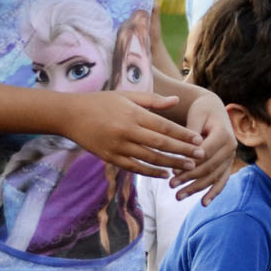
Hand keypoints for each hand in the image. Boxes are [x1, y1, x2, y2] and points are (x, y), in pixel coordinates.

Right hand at [66, 89, 196, 177]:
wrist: (69, 115)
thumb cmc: (101, 102)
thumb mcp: (126, 95)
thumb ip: (153, 100)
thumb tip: (176, 100)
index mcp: (133, 114)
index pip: (164, 126)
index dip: (183, 134)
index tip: (199, 140)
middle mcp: (127, 131)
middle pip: (161, 144)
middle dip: (183, 151)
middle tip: (201, 156)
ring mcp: (118, 146)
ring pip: (150, 158)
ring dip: (171, 164)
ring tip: (188, 167)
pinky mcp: (110, 158)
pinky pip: (135, 168)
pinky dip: (151, 172)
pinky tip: (165, 174)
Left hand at [171, 93, 236, 202]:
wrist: (214, 109)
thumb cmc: (201, 111)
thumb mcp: (196, 116)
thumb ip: (191, 133)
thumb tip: (186, 149)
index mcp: (224, 133)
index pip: (206, 152)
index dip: (190, 163)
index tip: (173, 171)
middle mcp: (231, 146)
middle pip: (210, 167)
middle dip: (190, 178)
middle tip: (171, 185)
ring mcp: (230, 157)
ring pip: (214, 176)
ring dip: (197, 188)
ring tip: (179, 196)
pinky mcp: (227, 163)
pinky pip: (222, 180)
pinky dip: (213, 192)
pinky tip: (203, 203)